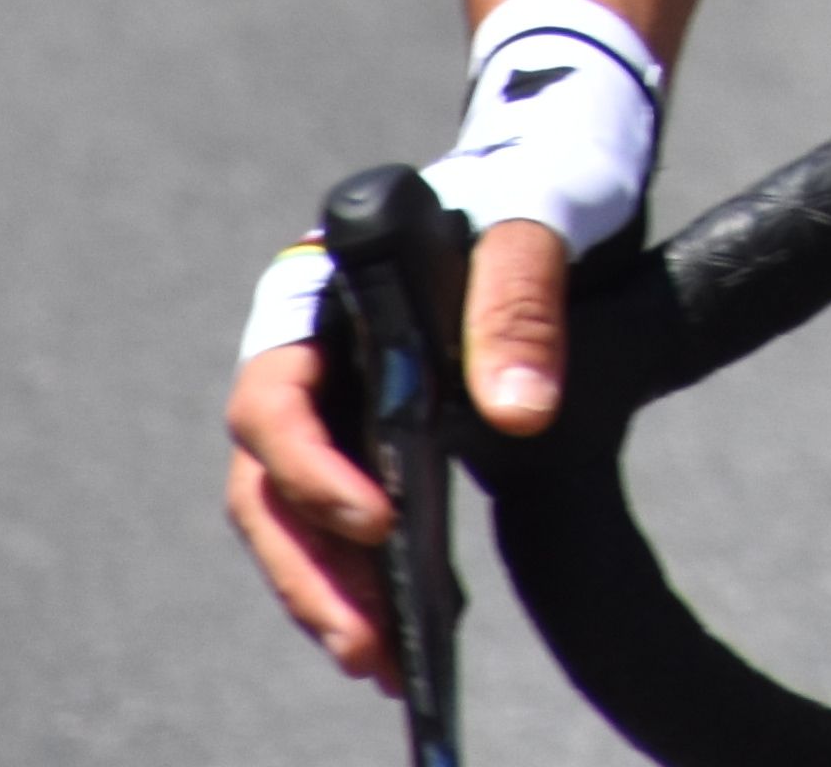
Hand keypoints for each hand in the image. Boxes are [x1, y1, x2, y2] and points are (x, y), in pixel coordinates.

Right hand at [219, 217, 573, 689]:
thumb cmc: (539, 176)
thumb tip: (518, 413)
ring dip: (331, 591)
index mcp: (316, 293)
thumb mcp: (539, 218)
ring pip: (295, 515)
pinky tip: (415, 630)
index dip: (310, 466)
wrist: (561, 166)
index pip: (274, 395)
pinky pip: (347, 519)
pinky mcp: (373, 434)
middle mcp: (307, 354)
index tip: (377, 519)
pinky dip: (371, 577)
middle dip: (310, 569)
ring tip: (384, 664)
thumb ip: (521, 303)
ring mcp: (334, 398)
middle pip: (269, 480)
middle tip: (368, 644)